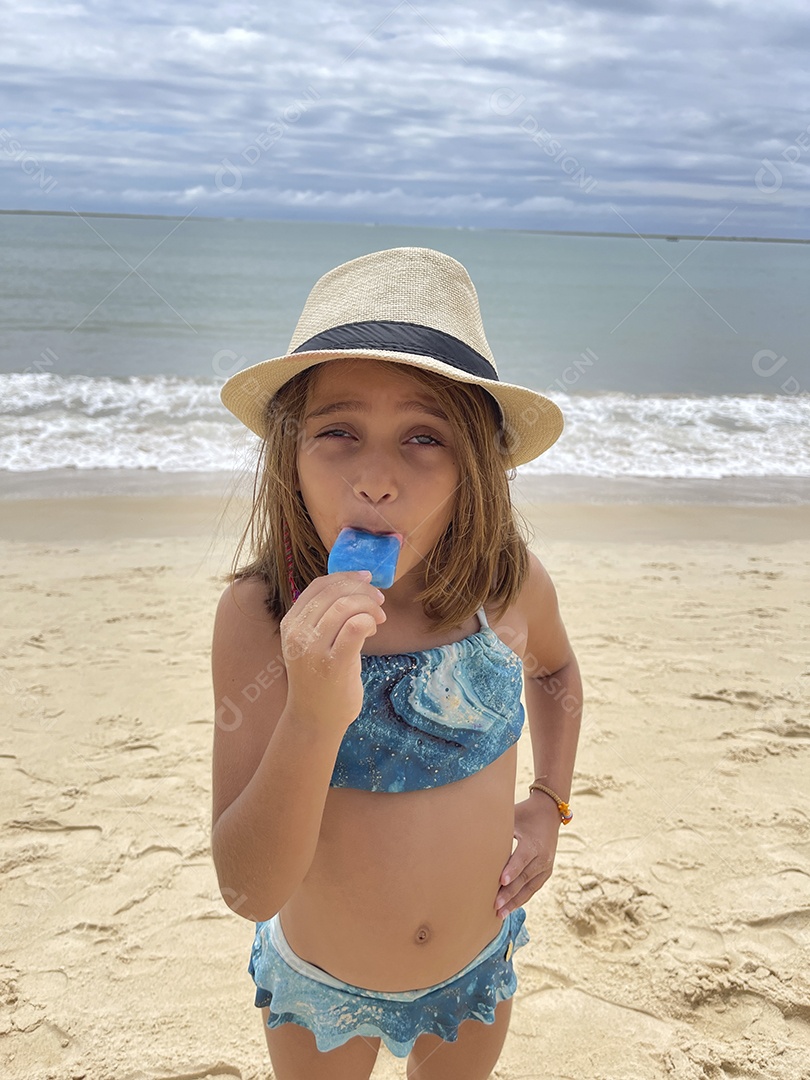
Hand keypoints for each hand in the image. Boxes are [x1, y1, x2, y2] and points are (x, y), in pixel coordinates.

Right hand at [280, 570, 385, 733]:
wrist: (315, 719)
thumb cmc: (320, 677)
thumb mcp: (312, 642)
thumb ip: (324, 616)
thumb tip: (355, 585)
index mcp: (290, 623)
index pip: (318, 586)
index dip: (345, 577)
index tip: (366, 579)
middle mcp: (297, 633)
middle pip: (334, 592)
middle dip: (363, 590)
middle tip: (379, 601)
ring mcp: (313, 649)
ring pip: (346, 606)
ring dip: (369, 606)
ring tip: (379, 618)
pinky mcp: (333, 663)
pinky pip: (356, 627)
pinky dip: (369, 621)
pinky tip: (373, 629)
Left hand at [494, 796, 561, 918]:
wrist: (550, 812)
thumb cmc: (524, 813)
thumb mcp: (513, 816)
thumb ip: (498, 827)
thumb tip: (473, 833)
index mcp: (533, 842)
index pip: (521, 859)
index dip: (511, 870)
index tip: (500, 881)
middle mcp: (542, 856)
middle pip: (524, 877)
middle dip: (509, 893)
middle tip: (495, 905)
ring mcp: (546, 866)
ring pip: (530, 887)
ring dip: (515, 901)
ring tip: (500, 914)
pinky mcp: (547, 871)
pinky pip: (534, 887)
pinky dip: (522, 898)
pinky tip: (511, 907)